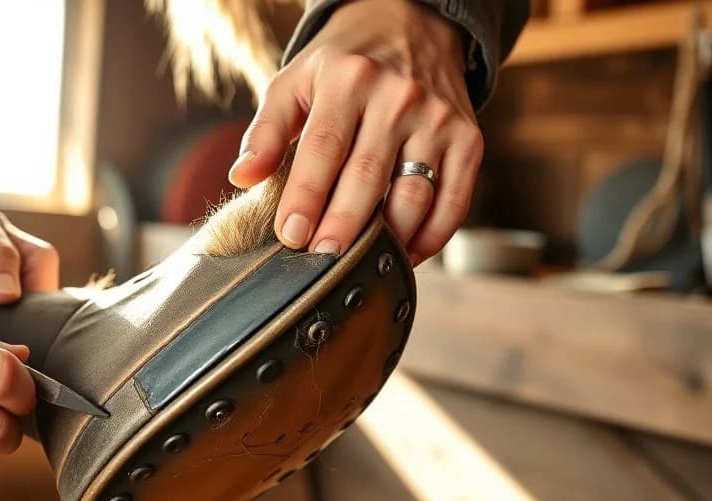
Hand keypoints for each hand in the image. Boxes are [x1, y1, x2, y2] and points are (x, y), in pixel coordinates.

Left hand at [228, 0, 482, 265]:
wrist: (410, 26)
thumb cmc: (342, 66)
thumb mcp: (294, 82)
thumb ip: (265, 131)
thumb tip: (242, 178)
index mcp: (349, 79)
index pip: (324, 147)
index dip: (306, 196)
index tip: (290, 235)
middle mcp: (399, 97)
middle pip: (368, 176)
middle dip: (343, 225)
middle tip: (322, 260)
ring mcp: (439, 119)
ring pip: (414, 195)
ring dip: (388, 239)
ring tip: (359, 263)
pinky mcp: (468, 139)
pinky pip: (454, 201)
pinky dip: (431, 238)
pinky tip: (404, 255)